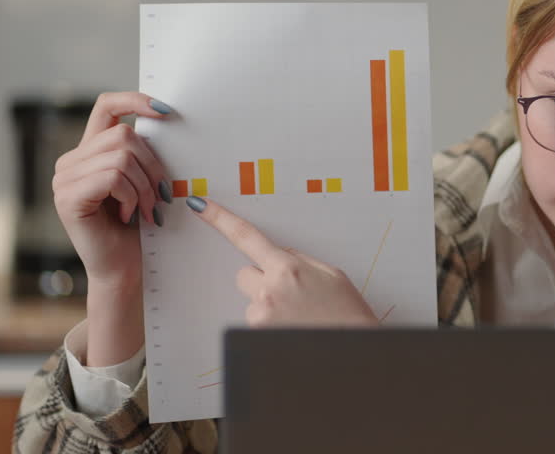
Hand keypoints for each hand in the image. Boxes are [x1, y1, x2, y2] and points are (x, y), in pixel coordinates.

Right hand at [52, 91, 170, 288]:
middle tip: (162, 195)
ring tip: (147, 209)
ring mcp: (64, 179)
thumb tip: (166, 117)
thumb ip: (140, 153)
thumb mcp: (142, 180)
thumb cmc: (137, 226)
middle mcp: (70, 161)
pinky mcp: (68, 197)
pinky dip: (131, 197)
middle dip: (152, 165)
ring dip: (145, 186)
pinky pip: (113, 177)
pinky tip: (130, 216)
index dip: (135, 100)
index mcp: (88, 152)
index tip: (166, 111)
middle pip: (123, 135)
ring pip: (122, 157)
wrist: (124, 268)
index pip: (106, 105)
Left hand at [187, 197, 378, 327]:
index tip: (200, 205)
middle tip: (291, 294)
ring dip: (268, 306)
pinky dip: (271, 326)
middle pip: (244, 274)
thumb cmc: (348, 315)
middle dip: (261, 279)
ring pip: (252, 302)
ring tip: (298, 318)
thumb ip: (299, 261)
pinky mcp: (257, 337)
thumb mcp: (331, 275)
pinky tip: (292, 330)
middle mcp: (269, 291)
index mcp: (288, 268)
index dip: (220, 219)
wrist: (355, 350)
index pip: (246, 237)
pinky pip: (256, 324)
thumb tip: (280, 256)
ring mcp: (261, 317)